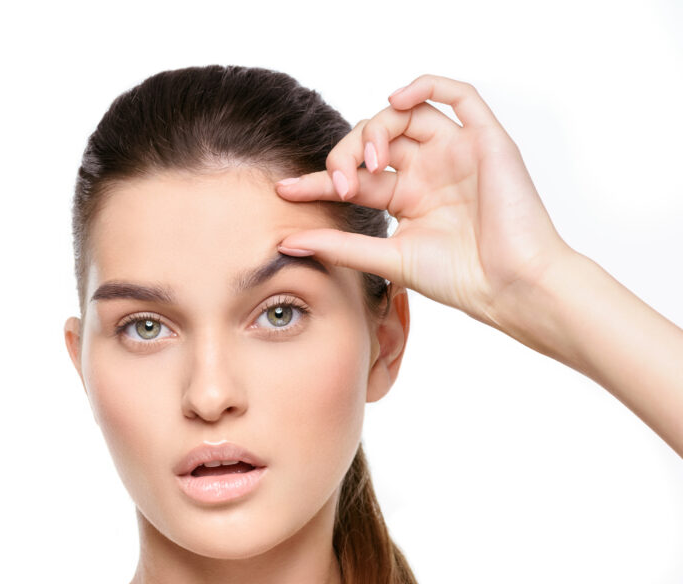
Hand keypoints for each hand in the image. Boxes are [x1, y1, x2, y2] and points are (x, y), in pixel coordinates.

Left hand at [275, 74, 576, 331]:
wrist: (510, 286)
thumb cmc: (460, 279)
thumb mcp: (387, 258)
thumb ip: (339, 246)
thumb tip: (286, 242)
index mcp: (407, 198)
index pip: (353, 177)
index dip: (317, 181)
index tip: (283, 190)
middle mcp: (429, 171)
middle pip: (375, 139)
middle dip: (347, 154)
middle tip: (340, 183)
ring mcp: (456, 153)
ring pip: (407, 115)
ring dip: (377, 128)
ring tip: (369, 161)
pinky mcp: (486, 140)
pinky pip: (458, 95)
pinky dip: (425, 86)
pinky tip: (396, 101)